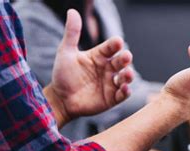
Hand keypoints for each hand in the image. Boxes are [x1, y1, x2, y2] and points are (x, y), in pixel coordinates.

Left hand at [44, 9, 133, 126]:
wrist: (60, 99)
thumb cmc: (63, 75)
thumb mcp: (66, 52)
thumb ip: (72, 33)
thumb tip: (72, 11)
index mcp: (99, 56)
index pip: (110, 48)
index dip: (115, 44)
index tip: (117, 42)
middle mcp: (108, 68)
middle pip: (121, 61)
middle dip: (125, 59)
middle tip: (126, 56)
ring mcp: (111, 83)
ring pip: (125, 77)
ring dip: (128, 75)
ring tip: (127, 74)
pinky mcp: (112, 98)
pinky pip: (122, 94)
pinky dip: (126, 91)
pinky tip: (124, 88)